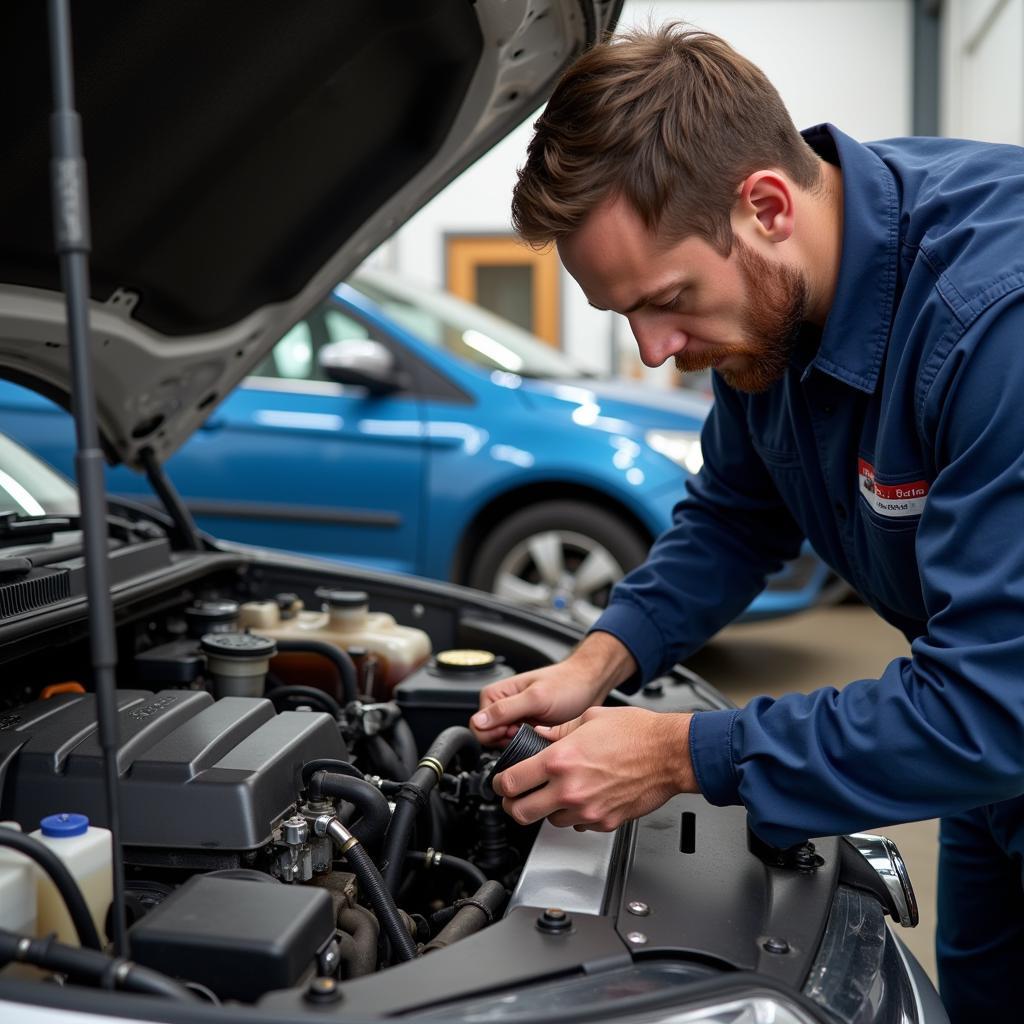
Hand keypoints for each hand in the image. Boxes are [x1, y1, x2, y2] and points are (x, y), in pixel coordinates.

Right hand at [469, 633, 635, 746]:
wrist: (590, 685)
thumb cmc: (566, 684)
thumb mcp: (536, 697)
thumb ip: (505, 709)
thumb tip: (478, 722)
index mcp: (495, 695)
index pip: (477, 726)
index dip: (496, 733)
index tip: (516, 728)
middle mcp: (502, 707)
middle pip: (489, 738)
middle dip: (508, 739)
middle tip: (530, 729)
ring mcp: (515, 719)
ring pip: (504, 745)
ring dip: (520, 743)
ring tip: (539, 731)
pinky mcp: (527, 729)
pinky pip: (519, 745)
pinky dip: (529, 745)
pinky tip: (543, 736)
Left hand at [491, 706, 696, 831]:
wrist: (669, 754)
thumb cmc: (636, 733)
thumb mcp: (589, 718)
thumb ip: (558, 731)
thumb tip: (539, 735)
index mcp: (559, 760)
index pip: (512, 782)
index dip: (500, 783)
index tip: (501, 782)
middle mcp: (569, 789)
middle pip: (521, 812)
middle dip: (513, 806)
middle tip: (515, 798)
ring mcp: (586, 810)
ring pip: (549, 822)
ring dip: (546, 810)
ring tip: (554, 794)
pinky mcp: (604, 823)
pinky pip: (577, 825)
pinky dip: (574, 815)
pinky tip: (581, 798)